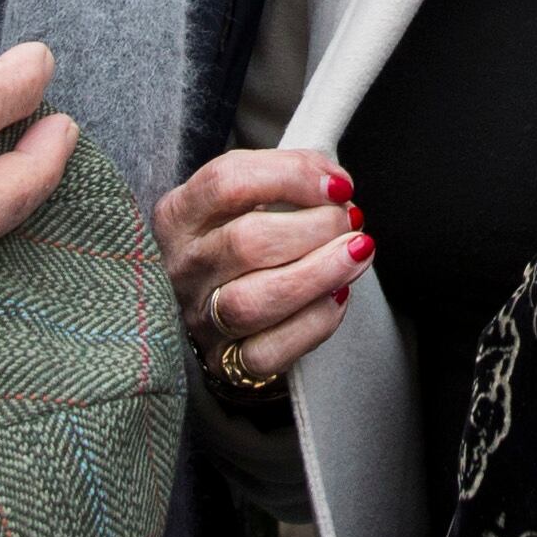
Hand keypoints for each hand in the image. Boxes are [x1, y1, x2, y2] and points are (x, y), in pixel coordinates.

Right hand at [152, 146, 369, 381]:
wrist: (218, 309)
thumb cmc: (241, 239)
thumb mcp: (248, 196)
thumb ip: (288, 175)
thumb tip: (335, 184)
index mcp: (178, 215)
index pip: (227, 182)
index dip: (292, 176)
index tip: (338, 184)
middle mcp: (182, 267)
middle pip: (246, 242)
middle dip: (314, 226)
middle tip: (351, 220)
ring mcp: (199, 319)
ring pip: (254, 301)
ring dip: (320, 272)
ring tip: (359, 251)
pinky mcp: (224, 361)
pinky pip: (270, 351)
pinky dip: (315, 322)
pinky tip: (339, 295)